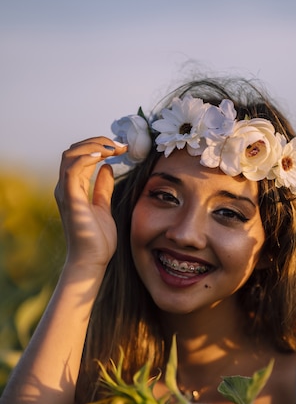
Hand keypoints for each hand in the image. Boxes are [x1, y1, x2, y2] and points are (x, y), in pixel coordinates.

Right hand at [54, 138, 127, 269]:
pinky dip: (86, 158)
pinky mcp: (71, 199)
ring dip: (93, 146)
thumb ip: (103, 188)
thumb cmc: (97, 240)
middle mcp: (66, 187)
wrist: (92, 261)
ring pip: (70, 155)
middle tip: (120, 145)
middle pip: (73, 151)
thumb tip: (107, 168)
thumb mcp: (104, 207)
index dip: (99, 146)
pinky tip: (103, 156)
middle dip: (97, 142)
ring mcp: (66, 193)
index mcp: (73, 188)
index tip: (121, 148)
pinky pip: (72, 170)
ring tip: (113, 147)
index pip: (80, 156)